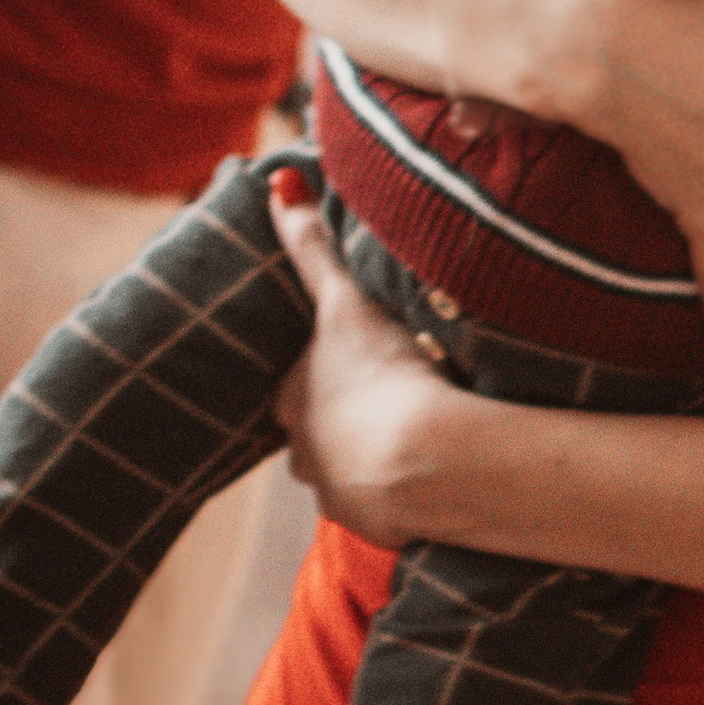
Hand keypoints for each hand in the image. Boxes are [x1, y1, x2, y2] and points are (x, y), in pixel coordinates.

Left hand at [263, 171, 463, 545]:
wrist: (427, 460)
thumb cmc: (383, 374)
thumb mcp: (345, 301)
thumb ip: (311, 245)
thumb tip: (275, 181)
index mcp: (289, 399)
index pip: (295, 386)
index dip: (323, 376)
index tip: (357, 367)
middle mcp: (300, 451)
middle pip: (313, 432)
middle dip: (340, 421)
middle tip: (385, 403)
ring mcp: (334, 491)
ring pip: (343, 470)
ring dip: (368, 459)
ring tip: (410, 441)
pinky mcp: (371, 523)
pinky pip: (379, 504)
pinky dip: (398, 492)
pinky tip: (426, 477)